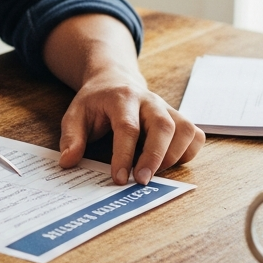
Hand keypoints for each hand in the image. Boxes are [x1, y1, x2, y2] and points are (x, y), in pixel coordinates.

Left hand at [57, 64, 204, 184]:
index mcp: (121, 98)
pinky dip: (187, 153)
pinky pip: (195, 135)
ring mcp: (167, 108)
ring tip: (153, 173)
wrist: (114, 80)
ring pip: (184, 130)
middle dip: (155, 157)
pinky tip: (168, 162)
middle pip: (163, 126)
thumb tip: (68, 162)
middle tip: (141, 181)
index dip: (124, 155)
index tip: (119, 179)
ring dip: (172, 156)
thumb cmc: (96, 102)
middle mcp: (149, 100)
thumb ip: (71, 137)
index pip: (127, 127)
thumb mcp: (75, 114)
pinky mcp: (179, 117)